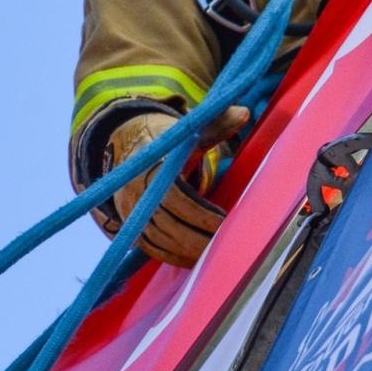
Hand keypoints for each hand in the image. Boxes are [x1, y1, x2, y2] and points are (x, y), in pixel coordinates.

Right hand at [106, 106, 250, 266]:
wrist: (128, 148)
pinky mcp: (131, 224)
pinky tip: (194, 258)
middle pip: (167, 223)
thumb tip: (243, 112)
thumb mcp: (190, 129)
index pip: (175, 196)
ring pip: (158, 239)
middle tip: (225, 242)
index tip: (224, 220)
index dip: (199, 212)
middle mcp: (137, 190)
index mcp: (153, 166)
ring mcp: (131, 210)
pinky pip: (150, 247)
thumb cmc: (168, 139)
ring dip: (186, 250)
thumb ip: (216, 122)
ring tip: (214, 253)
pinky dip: (172, 256)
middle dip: (196, 237)